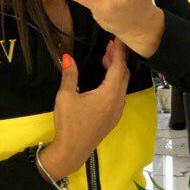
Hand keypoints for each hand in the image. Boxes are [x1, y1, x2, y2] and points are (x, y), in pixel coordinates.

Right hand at [38, 38, 129, 179]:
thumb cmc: (69, 123)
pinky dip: (114, 83)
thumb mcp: (65, 97)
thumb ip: (69, 75)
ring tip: (105, 58)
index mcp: (109, 94)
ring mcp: (117, 111)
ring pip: (122, 85)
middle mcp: (118, 102)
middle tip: (110, 46)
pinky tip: (104, 79)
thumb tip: (68, 57)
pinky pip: (119, 95)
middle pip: (124, 75)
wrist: (73, 150)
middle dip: (118, 59)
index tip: (119, 39)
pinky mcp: (114, 117)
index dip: (119, 52)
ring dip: (116, 71)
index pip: (118, 67)